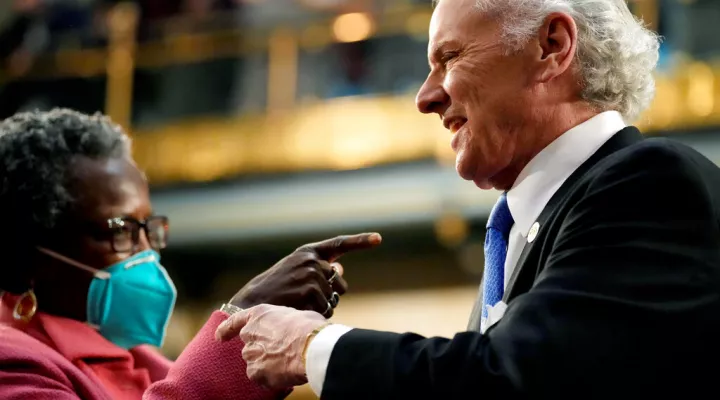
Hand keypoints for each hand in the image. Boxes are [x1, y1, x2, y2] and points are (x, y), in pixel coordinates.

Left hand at [215, 304, 326, 388]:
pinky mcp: (255, 372)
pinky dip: (269, 378)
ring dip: (266, 364)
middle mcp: (250, 333)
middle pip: (249, 345)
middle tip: (280, 352)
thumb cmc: (310, 328)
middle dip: (261, 350)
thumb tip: (293, 327)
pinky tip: (284, 374)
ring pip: (255, 362)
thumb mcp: (298, 315)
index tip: (220, 337)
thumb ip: (285, 321)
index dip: (226, 330)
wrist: (311, 347)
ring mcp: (251, 354)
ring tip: (286, 364)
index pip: (235, 321)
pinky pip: (260, 377)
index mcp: (259, 315)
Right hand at [229, 233, 381, 316]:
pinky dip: (316, 315)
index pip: (339, 244)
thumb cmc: (275, 289)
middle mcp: (312, 260)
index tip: (379, 238)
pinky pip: (326, 309)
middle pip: (340, 282)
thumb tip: (341, 268)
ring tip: (298, 304)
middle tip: (304, 298)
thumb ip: (318, 269)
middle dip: (329, 294)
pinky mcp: (311, 290)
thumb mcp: (295, 272)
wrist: (251, 303)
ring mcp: (312, 274)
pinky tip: (299, 310)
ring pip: (334, 298)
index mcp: (308, 252)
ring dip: (321, 306)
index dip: (361, 241)